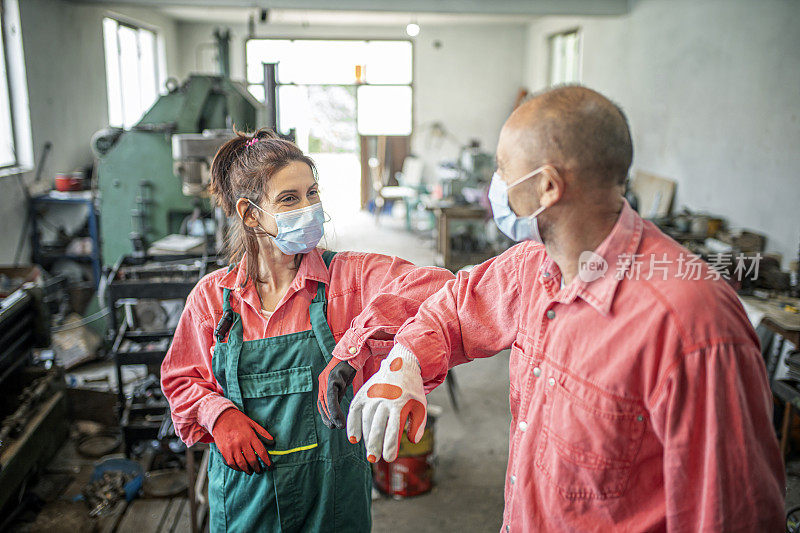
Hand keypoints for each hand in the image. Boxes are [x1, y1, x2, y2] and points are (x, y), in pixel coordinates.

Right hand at [212, 407, 274, 473]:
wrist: (221, 417)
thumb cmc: (238, 420)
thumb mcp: (252, 423)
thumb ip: (262, 433)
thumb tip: (272, 441)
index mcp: (250, 436)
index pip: (261, 451)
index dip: (266, 460)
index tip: (269, 466)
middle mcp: (241, 443)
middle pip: (252, 460)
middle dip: (257, 467)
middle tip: (259, 470)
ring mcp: (232, 447)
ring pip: (241, 463)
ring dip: (247, 470)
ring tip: (250, 471)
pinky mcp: (224, 450)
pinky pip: (231, 463)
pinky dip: (236, 468)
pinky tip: (240, 468)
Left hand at [318, 358, 357, 428]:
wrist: (355, 353)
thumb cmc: (349, 368)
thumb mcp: (342, 384)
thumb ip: (338, 394)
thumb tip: (337, 408)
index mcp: (324, 383)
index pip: (322, 402)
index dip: (325, 414)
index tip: (330, 424)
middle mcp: (323, 381)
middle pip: (322, 403)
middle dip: (327, 417)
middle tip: (333, 427)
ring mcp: (327, 379)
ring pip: (326, 402)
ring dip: (331, 416)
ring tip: (338, 425)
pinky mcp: (333, 378)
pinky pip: (331, 397)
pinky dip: (334, 408)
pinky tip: (338, 417)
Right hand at [347, 345, 426, 462]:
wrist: (402, 364)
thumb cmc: (412, 389)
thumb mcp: (420, 405)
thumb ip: (418, 424)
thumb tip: (412, 441)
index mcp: (399, 403)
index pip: (393, 429)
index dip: (390, 445)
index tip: (389, 458)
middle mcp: (384, 399)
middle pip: (377, 426)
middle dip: (375, 445)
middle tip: (373, 459)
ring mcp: (372, 395)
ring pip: (365, 420)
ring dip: (365, 437)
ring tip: (369, 451)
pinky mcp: (363, 393)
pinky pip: (354, 410)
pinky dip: (352, 424)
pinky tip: (353, 438)